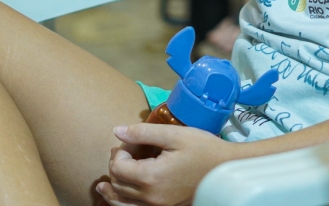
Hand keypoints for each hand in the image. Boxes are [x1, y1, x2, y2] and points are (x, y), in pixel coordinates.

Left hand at [96, 123, 235, 205]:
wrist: (226, 170)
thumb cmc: (203, 149)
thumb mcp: (174, 135)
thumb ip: (143, 133)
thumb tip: (117, 131)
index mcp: (151, 177)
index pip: (118, 166)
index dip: (120, 151)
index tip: (132, 140)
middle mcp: (150, 197)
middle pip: (118, 183)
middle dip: (117, 165)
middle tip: (127, 149)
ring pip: (122, 201)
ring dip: (112, 189)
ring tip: (102, 184)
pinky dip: (123, 203)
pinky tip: (119, 197)